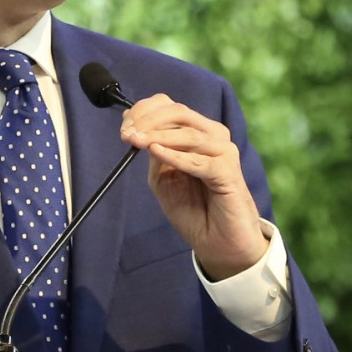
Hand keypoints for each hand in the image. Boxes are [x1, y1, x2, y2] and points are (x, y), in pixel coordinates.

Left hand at [119, 94, 266, 279]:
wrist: (217, 242)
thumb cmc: (194, 210)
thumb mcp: (164, 178)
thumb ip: (155, 154)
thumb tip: (137, 131)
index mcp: (198, 133)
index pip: (171, 108)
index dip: (145, 111)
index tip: (124, 125)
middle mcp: (213, 136)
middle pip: (178, 113)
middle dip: (147, 121)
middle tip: (126, 134)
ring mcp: (223, 152)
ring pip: (188, 134)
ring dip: (157, 135)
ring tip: (135, 141)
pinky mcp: (228, 171)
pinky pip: (198, 160)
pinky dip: (175, 155)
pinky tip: (155, 151)